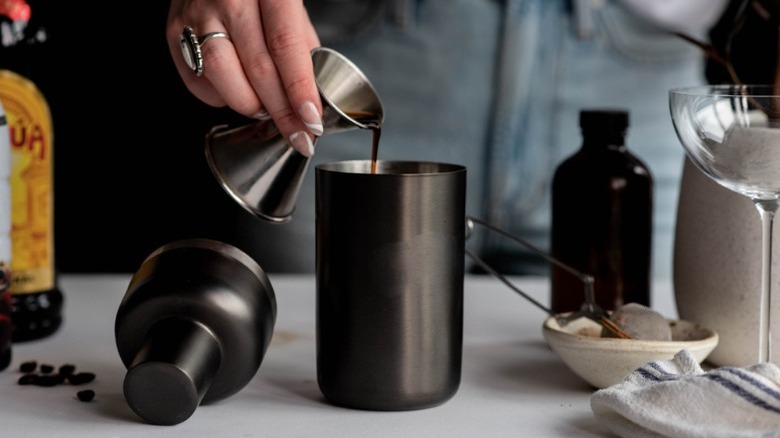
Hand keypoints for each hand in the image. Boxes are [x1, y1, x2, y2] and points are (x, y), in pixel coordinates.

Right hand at [167, 0, 322, 155]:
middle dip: (282, 111)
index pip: (285, 46)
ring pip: (223, 76)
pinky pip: (197, 81)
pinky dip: (221, 98)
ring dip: (250, 105)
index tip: (311, 119)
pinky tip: (236, 91)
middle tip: (298, 134)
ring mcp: (196, 14)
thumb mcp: (289, 4)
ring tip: (266, 109)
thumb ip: (300, 44)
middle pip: (257, 68)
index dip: (299, 89)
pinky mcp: (173, 31)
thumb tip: (311, 93)